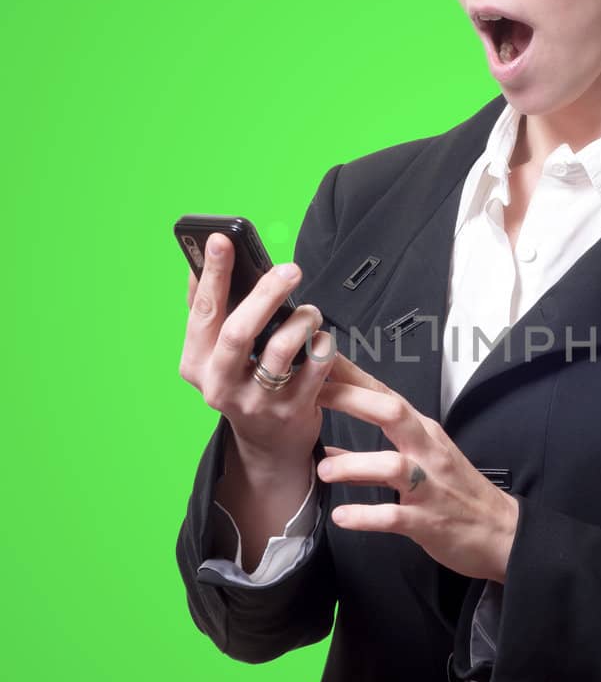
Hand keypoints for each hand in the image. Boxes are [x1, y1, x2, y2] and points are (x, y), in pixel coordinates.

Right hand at [179, 233, 345, 468]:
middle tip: (290, 269)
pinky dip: (323, 344)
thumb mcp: (215, 355)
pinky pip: (316, 366)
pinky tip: (322, 339)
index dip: (213, 273)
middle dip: (266, 293)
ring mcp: (257, 402)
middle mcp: (220, 386)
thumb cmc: (242, 382)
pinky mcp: (292, 412)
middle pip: (239, 332)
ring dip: (302, 319)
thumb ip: (208, 313)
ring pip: (282, 348)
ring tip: (310, 311)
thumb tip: (200, 262)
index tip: (223, 239)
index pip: (203, 312)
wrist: (268, 442)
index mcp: (196, 365)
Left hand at [315, 361, 519, 583]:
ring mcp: (430, 485)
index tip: (320, 359)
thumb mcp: (419, 463)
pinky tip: (342, 515)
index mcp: (423, 432)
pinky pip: (395, 516)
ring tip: (323, 470)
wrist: (500, 530)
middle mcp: (427, 451)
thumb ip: (370, 456)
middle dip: (353, 400)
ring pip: (392, 465)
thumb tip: (327, 449)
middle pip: (393, 413)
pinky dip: (366, 515)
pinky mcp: (429, 521)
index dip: (352, 376)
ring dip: (354, 465)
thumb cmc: (456, 493)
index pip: (385, 394)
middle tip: (314, 395)